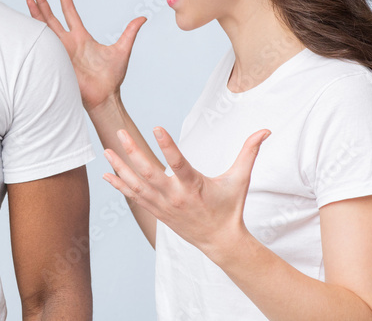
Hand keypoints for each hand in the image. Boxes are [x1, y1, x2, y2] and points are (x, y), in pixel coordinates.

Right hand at [27, 0, 146, 111]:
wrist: (104, 97)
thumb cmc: (112, 78)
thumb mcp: (123, 50)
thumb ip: (129, 32)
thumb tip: (142, 17)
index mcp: (82, 37)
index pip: (69, 12)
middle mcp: (68, 42)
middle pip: (52, 17)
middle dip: (43, 2)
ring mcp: (61, 51)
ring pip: (44, 28)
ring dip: (36, 14)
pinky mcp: (57, 60)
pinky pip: (44, 45)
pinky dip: (35, 33)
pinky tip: (27, 23)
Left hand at [102, 126, 270, 255]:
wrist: (220, 242)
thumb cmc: (230, 208)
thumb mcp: (240, 179)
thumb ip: (250, 152)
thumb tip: (266, 130)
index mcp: (194, 186)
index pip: (179, 163)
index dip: (167, 146)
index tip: (156, 128)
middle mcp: (175, 196)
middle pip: (149, 173)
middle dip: (133, 153)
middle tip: (120, 133)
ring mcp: (163, 205)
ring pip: (136, 185)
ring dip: (119, 168)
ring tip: (106, 150)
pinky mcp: (157, 211)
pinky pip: (134, 197)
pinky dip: (119, 186)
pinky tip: (106, 174)